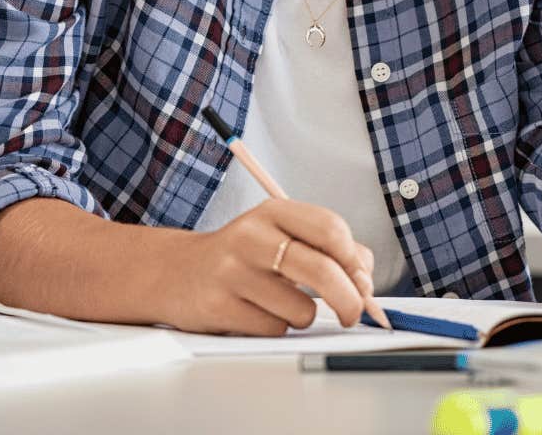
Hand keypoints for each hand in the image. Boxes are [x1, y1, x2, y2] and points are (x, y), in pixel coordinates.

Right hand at [160, 199, 376, 335]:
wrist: (176, 272)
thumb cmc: (243, 257)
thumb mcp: (281, 236)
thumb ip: (326, 249)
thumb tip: (365, 279)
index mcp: (273, 212)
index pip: (331, 228)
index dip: (355, 260)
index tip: (362, 280)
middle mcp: (251, 237)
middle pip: (322, 270)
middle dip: (349, 299)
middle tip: (354, 314)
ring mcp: (232, 272)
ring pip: (301, 309)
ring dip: (301, 316)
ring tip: (277, 303)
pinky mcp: (220, 306)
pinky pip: (274, 329)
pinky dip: (275, 327)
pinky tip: (254, 312)